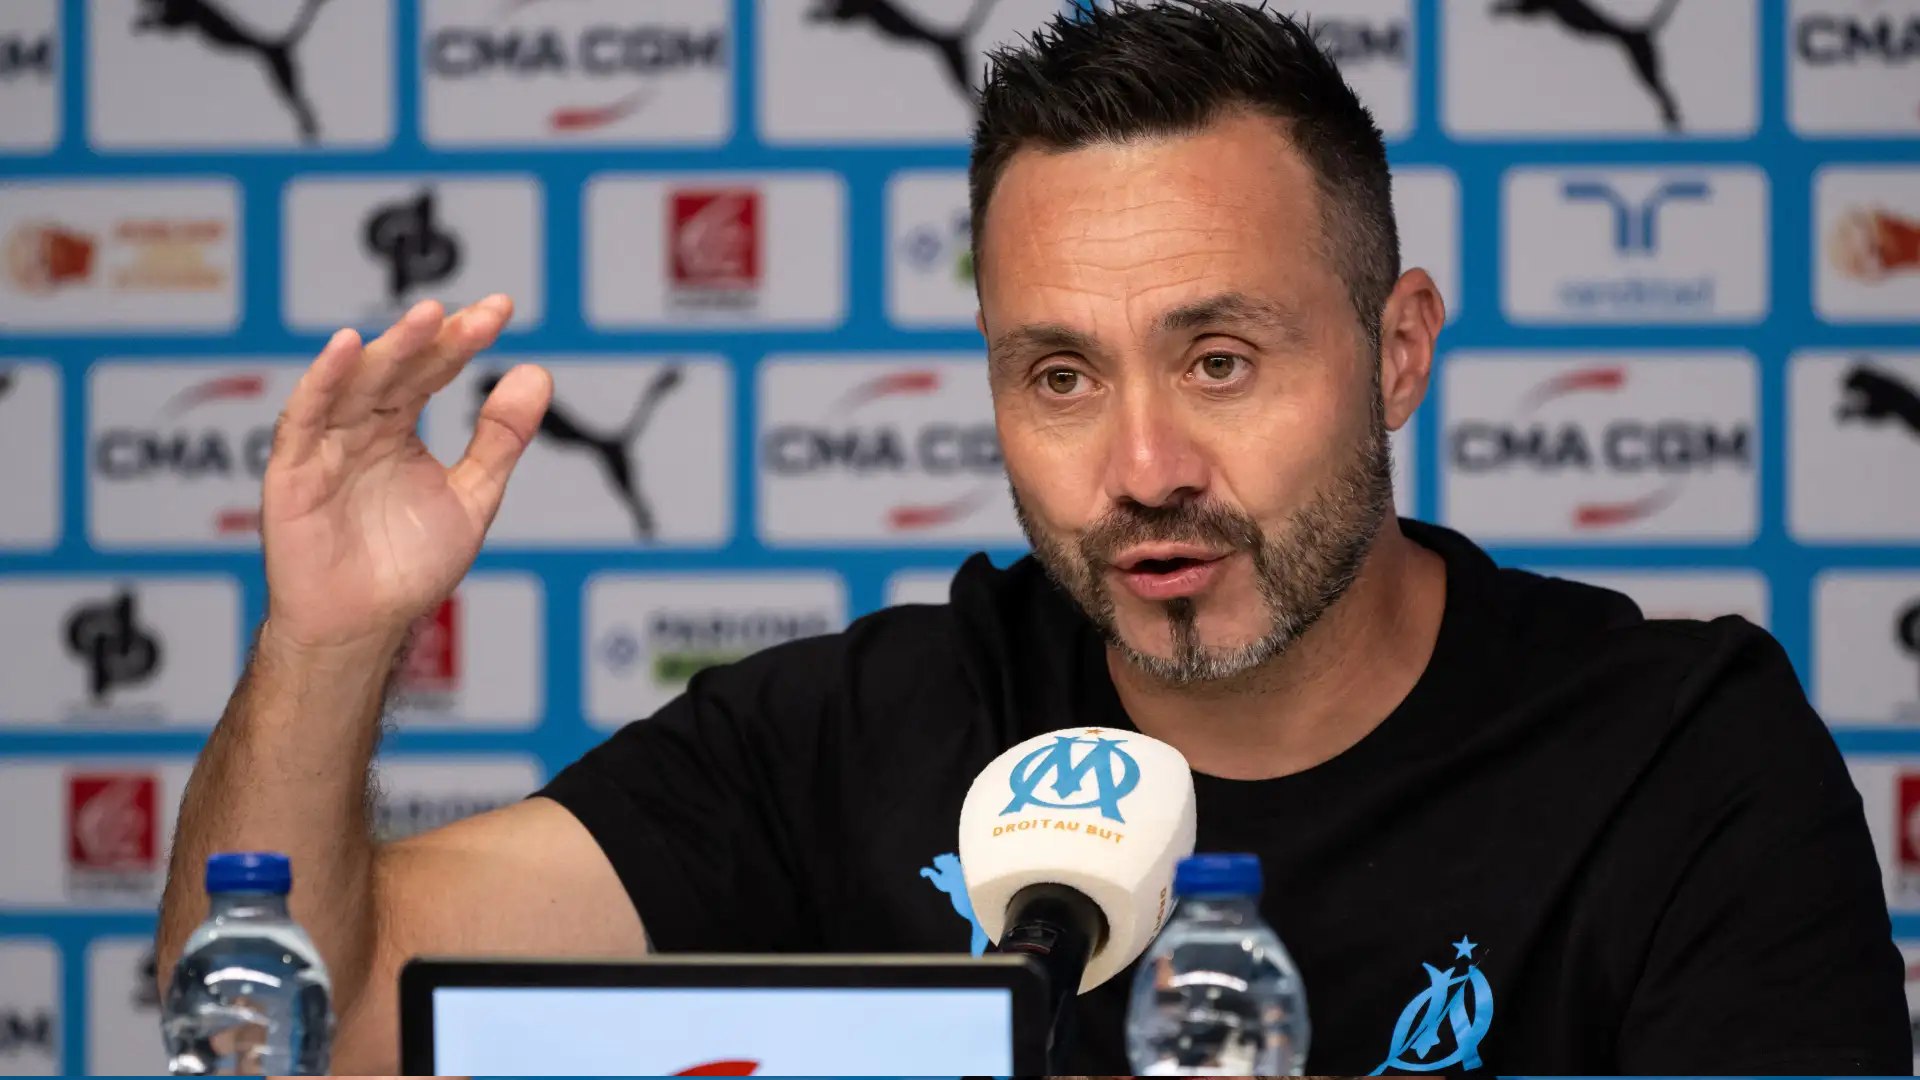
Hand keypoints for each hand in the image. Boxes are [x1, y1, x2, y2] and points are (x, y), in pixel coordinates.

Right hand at [260, 296, 550, 654]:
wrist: (362, 626)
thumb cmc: (407, 567)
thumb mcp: (472, 497)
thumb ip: (500, 439)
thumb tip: (537, 374)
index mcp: (397, 428)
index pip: (432, 370)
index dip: (462, 339)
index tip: (500, 310)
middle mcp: (359, 427)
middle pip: (397, 369)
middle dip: (435, 339)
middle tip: (475, 315)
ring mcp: (324, 444)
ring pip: (356, 384)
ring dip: (390, 348)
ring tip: (427, 318)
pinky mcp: (292, 469)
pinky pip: (304, 417)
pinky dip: (323, 381)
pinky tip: (347, 348)